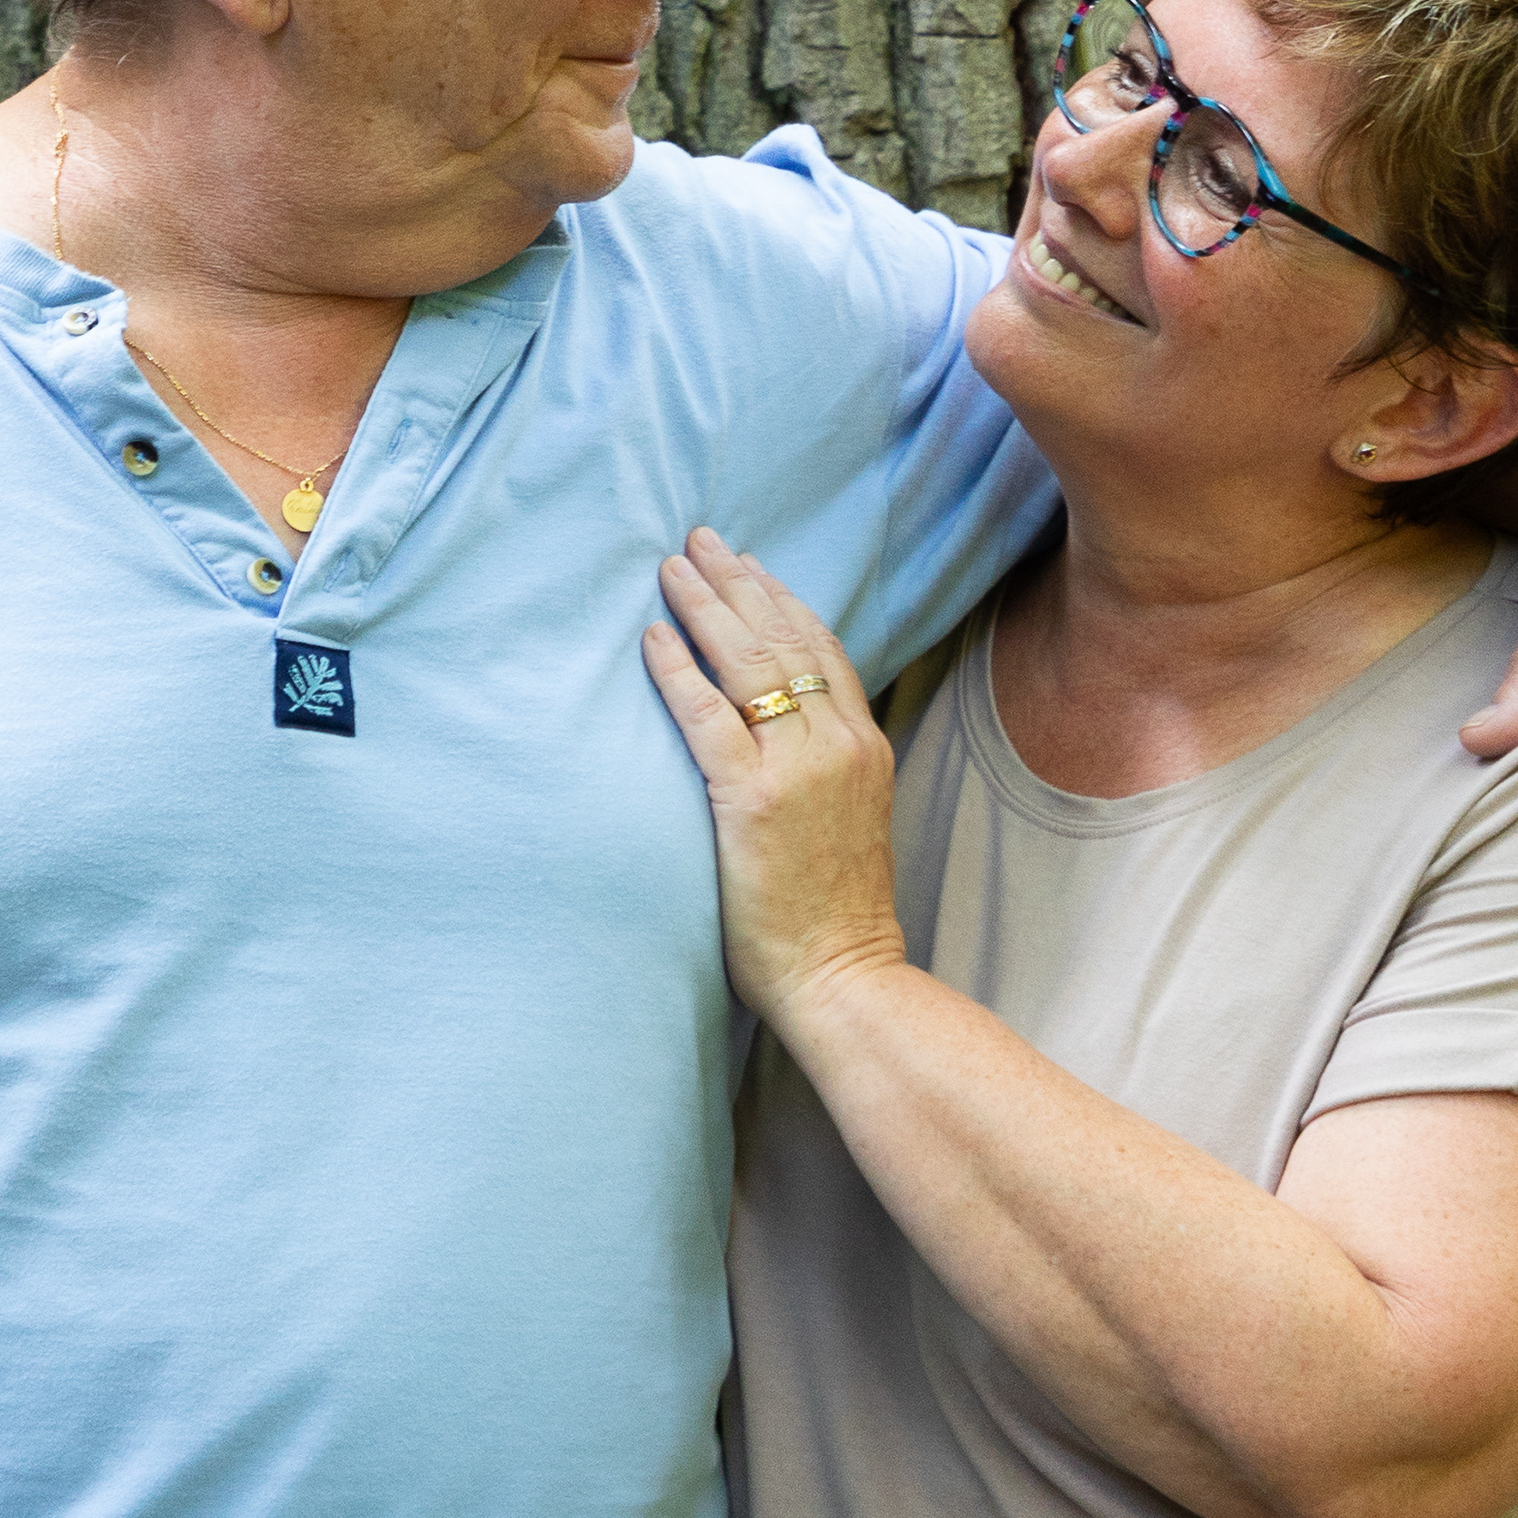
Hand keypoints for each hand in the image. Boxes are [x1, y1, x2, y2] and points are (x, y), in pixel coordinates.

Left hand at [641, 528, 909, 1022]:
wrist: (844, 976)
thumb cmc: (837, 913)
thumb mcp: (854, 819)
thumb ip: (827, 766)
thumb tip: (783, 734)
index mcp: (865, 746)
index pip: (823, 648)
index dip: (782, 599)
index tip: (749, 563)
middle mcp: (838, 745)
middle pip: (783, 639)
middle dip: (737, 583)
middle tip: (699, 541)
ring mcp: (798, 770)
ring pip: (746, 664)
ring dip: (703, 608)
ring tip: (671, 568)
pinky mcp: (752, 801)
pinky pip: (707, 718)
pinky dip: (676, 672)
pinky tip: (651, 639)